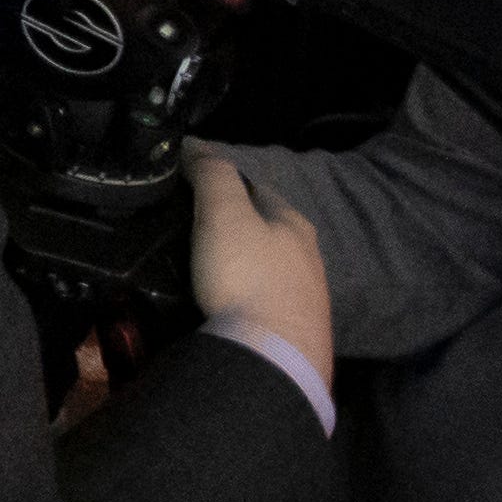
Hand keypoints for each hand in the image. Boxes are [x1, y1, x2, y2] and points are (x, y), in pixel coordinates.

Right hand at [187, 150, 333, 383]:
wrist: (274, 358)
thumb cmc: (248, 276)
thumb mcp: (223, 215)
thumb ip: (213, 175)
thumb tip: (195, 144)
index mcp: (294, 223)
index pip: (257, 188)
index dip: (224, 181)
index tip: (191, 186)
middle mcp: (309, 256)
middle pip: (267, 229)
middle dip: (236, 224)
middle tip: (192, 227)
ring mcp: (307, 296)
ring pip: (270, 266)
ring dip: (244, 262)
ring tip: (205, 266)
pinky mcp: (297, 329)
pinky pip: (266, 299)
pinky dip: (247, 293)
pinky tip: (228, 301)